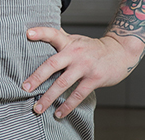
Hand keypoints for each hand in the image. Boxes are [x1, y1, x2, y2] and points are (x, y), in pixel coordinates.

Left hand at [22, 27, 138, 118]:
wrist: (119, 52)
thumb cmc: (92, 47)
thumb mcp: (76, 39)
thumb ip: (59, 38)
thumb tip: (38, 31)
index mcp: (69, 42)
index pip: (53, 34)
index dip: (41, 32)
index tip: (27, 34)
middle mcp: (75, 53)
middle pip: (53, 64)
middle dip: (37, 77)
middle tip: (25, 87)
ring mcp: (84, 66)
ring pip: (63, 83)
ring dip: (49, 97)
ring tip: (38, 108)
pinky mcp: (94, 79)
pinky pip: (78, 95)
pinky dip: (67, 106)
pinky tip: (58, 113)